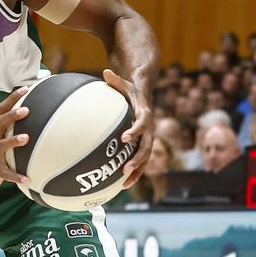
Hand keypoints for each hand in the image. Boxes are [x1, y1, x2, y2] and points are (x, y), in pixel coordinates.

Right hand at [0, 87, 30, 195]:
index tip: (26, 88)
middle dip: (12, 116)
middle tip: (26, 110)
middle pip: (0, 124)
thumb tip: (29, 113)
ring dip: (13, 141)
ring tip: (26, 139)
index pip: (2, 110)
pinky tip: (28, 179)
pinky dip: (16, 176)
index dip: (12, 98)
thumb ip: (8, 127)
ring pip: (2, 146)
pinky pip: (6, 173)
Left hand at [103, 67, 151, 184]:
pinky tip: (122, 185)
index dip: (135, 131)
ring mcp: (147, 139)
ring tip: (124, 183)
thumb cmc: (131, 90)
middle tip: (125, 168)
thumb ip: (116, 80)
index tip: (124, 138)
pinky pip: (140, 162)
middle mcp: (149, 129)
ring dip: (137, 171)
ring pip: (146, 158)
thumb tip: (106, 71)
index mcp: (145, 115)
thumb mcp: (125, 83)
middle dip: (137, 159)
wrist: (144, 96)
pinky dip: (134, 173)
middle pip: (147, 147)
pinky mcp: (143, 145)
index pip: (142, 124)